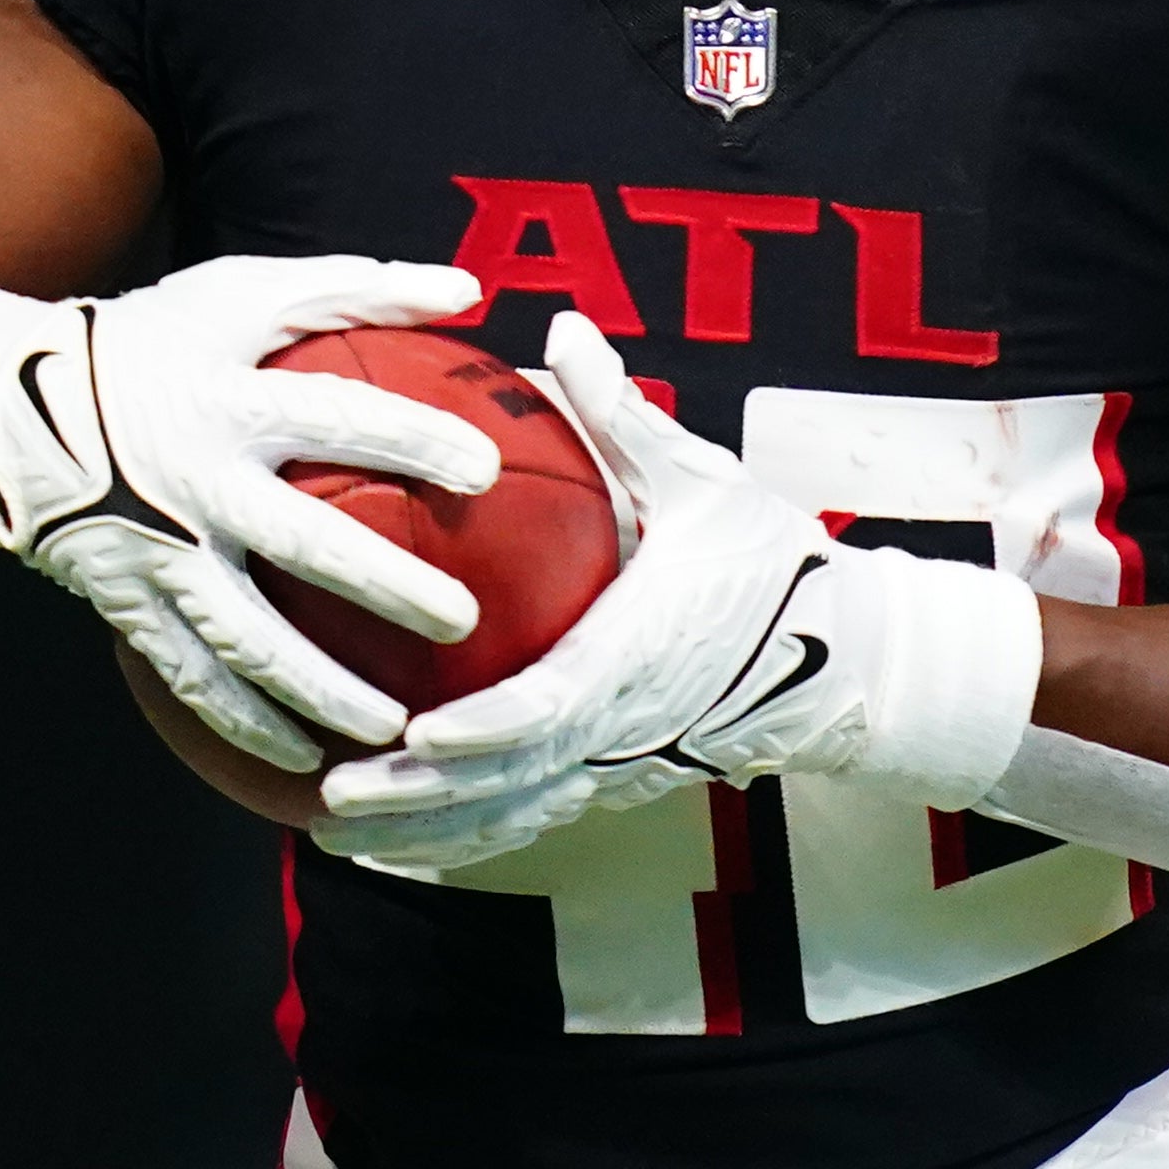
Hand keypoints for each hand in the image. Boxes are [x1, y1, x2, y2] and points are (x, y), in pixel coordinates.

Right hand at [0, 255, 501, 767]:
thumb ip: (353, 287)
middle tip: (462, 621)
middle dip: (386, 586)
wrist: (6, 407)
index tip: (485, 470)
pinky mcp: (126, 600)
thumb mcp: (242, 291)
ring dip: (319, 688)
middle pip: (304, 543)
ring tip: (394, 728)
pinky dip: (246, 722)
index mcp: (230, 400)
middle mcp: (195, 481)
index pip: (338, 417)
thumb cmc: (154, 340)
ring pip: (246, 635)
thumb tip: (467, 287)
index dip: (410, 440)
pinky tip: (306, 760)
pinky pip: (192, 674)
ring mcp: (157, 550)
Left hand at [316, 313, 1041, 866]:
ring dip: (423, 833)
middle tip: (332, 799)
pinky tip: (391, 842)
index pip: (555, 706)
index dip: (488, 728)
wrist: (839, 650)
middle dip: (422, 801)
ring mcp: (618, 763)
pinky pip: (527, 819)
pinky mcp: (614, 780)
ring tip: (329, 832)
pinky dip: (459, 839)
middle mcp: (624, 726)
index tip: (422, 732)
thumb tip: (563, 326)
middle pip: (512, 784)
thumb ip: (623, 413)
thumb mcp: (703, 477)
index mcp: (640, 655)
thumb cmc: (767, 559)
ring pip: (510, 816)